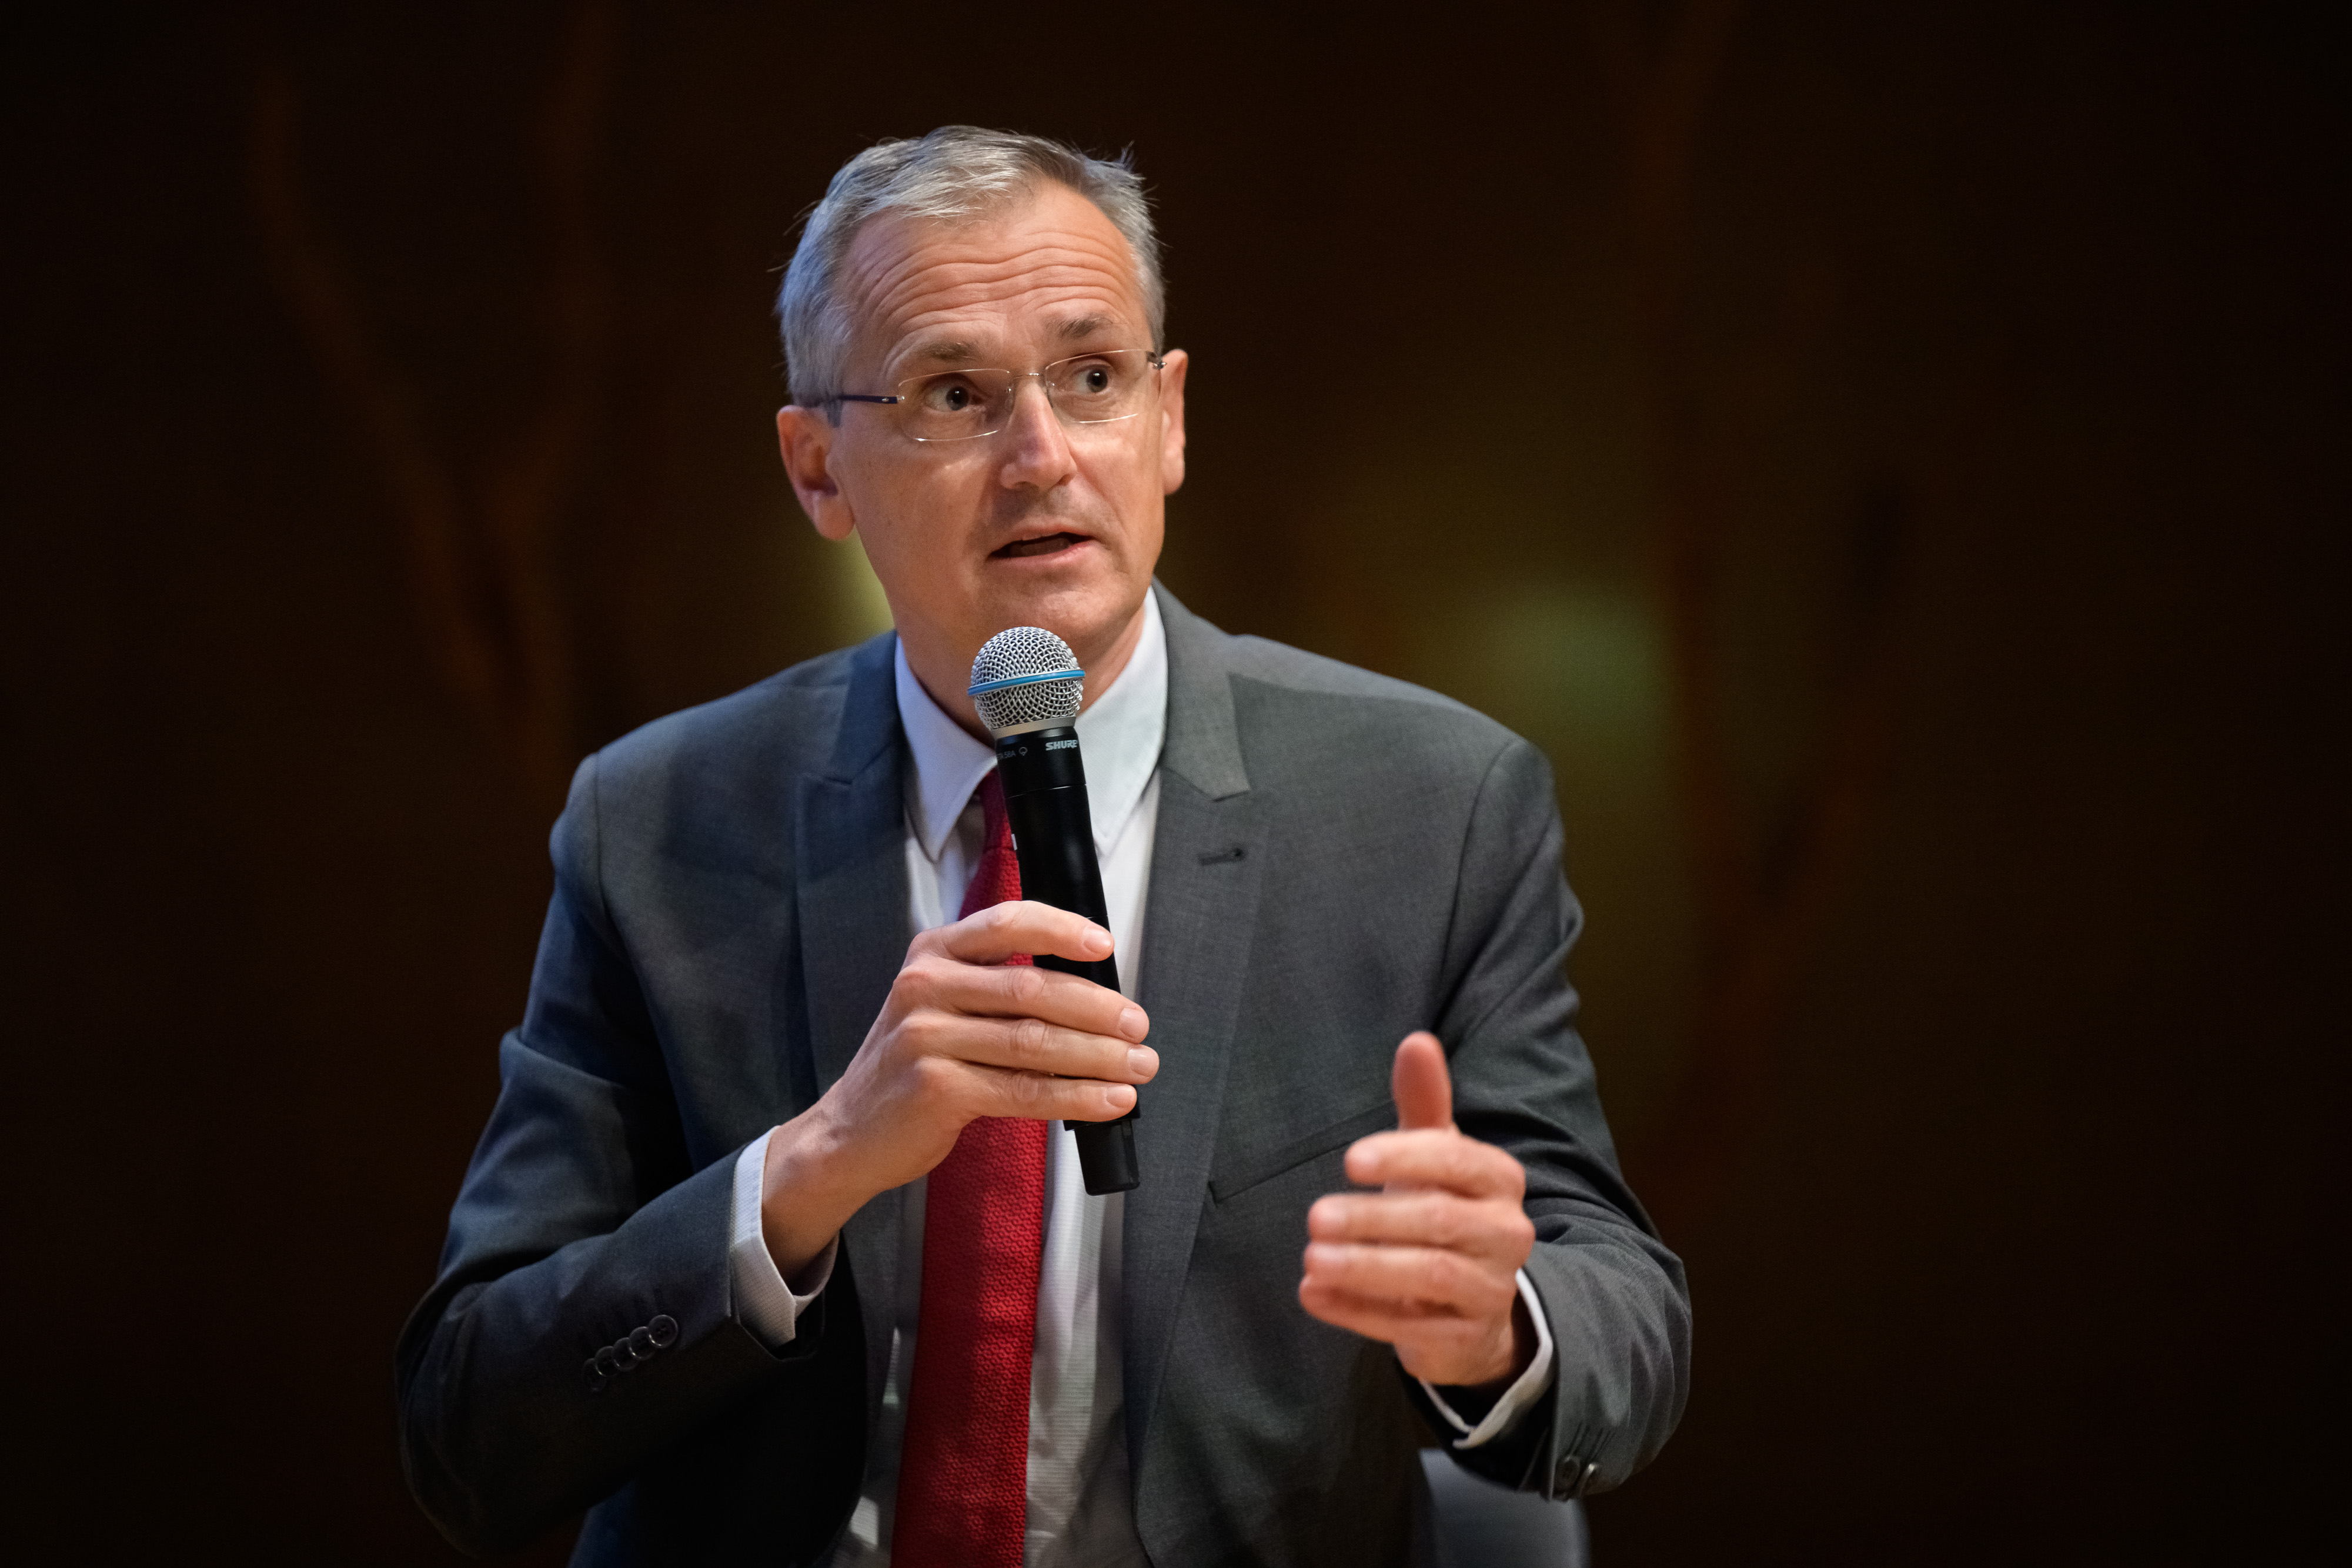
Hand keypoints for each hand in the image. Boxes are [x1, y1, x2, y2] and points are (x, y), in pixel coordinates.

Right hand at [760, 900, 1156, 1276]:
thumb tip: (1091, 998)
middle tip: (1138, 1026)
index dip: (1061, 929)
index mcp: (933, 954)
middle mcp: (926, 986)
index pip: (1006, 923)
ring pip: (1034, 1041)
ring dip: (1099, 1056)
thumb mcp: (939, 1008)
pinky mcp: (936, 1087)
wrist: (848, 1132)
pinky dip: (1077, 1096)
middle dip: (1097, 1008)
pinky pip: (1024, 1090)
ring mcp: (927, 1036)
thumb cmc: (910, 1068)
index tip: (1104, 945)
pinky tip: (1108, 1100)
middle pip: (1031, 987)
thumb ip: (997, 990)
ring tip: (1138, 1066)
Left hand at [1298, 1032, 1536, 1389]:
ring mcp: (1490, 1289)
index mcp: (1499, 1179)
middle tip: (1314, 1217)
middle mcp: (1506, 1233)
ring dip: (1365, 1268)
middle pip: (1439, 1221)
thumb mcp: (1436, 1157)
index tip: (1349, 1161)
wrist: (1474, 1306)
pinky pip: (1411, 1328)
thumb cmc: (1443, 1210)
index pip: (1456, 1161)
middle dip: (1373, 1219)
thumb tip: (1416, 1041)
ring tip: (1311, 1259)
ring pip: (1430, 1275)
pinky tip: (1313, 1296)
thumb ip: (1424, 1104)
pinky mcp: (1464, 1338)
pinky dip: (1358, 1313)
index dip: (1404, 1158)